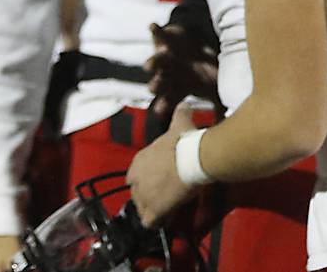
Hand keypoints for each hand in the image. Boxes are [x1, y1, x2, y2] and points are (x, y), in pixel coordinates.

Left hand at [127, 103, 197, 228]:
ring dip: (152, 209)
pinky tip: (168, 216)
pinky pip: (150, 222)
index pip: (133, 174)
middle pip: (136, 192)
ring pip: (142, 209)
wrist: (192, 158)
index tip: (158, 178)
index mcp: (139, 160)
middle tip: (164, 193)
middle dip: (148, 194)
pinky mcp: (152, 212)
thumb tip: (184, 104)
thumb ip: (179, 112)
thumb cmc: (184, 141)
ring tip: (166, 207)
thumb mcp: (180, 122)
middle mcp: (136, 179)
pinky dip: (158, 221)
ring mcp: (143, 197)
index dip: (145, 178)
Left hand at [145, 22, 218, 117]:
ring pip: (156, 61)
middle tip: (154, 87)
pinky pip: (159, 35)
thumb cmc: (208, 72)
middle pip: (159, 83)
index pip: (170, 100)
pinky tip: (152, 26)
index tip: (160, 111)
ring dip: (153, 62)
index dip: (165, 105)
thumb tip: (230, 126)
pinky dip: (155, 30)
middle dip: (156, 84)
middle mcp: (168, 74)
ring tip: (149, 65)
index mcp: (178, 88)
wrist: (201, 45)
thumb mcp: (215, 89)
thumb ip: (219, 108)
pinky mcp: (165, 39)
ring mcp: (164, 57)